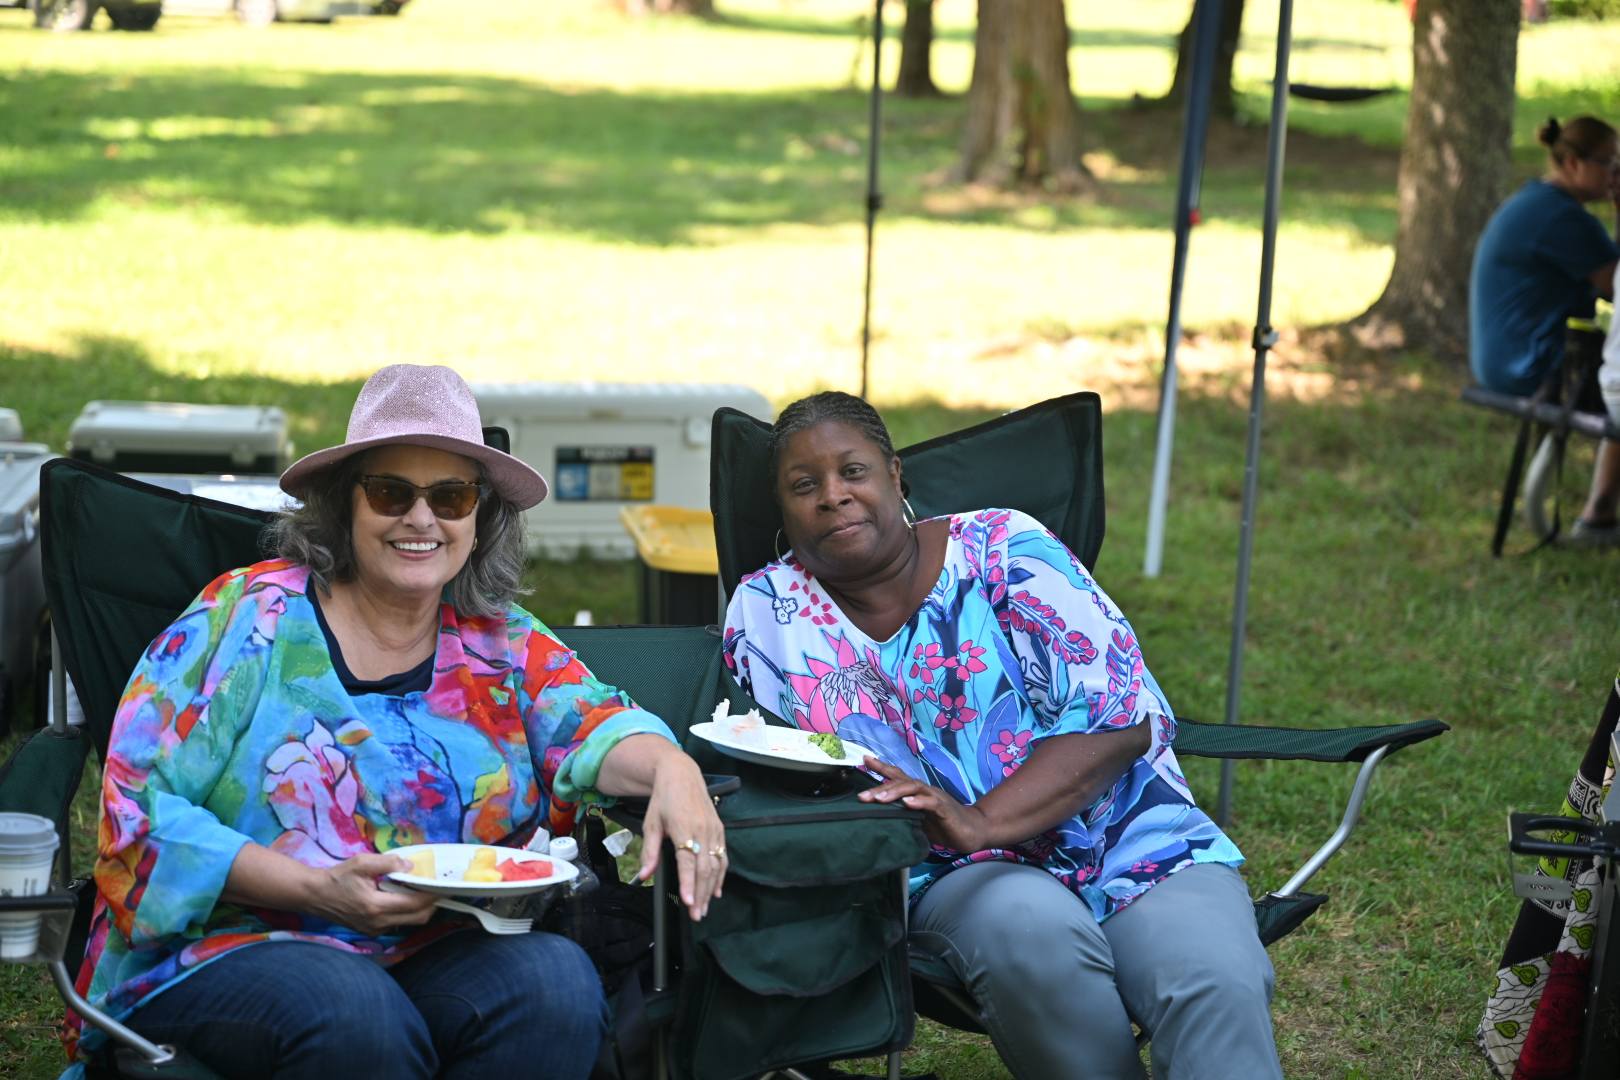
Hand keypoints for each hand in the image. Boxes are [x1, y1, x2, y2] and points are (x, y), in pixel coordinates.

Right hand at [306, 853, 439, 936]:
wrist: (315, 895)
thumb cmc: (338, 877)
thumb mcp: (362, 863)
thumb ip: (388, 863)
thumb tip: (411, 866)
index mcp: (376, 906)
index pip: (414, 903)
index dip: (432, 895)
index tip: (445, 885)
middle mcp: (378, 923)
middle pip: (418, 918)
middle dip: (431, 904)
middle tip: (438, 888)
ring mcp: (374, 930)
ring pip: (409, 922)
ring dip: (420, 908)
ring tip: (423, 890)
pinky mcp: (371, 931)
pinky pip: (397, 922)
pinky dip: (407, 911)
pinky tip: (405, 896)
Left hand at [636, 756, 726, 920]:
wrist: (682, 774)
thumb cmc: (664, 799)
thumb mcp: (651, 823)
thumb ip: (650, 851)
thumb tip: (644, 875)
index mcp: (683, 829)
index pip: (688, 862)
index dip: (689, 883)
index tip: (689, 902)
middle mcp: (702, 831)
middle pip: (705, 869)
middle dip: (701, 894)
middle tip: (696, 915)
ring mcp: (714, 831)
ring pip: (716, 866)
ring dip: (711, 889)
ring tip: (704, 908)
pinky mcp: (720, 830)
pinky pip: (723, 857)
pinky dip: (721, 875)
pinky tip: (716, 890)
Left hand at [857, 757, 989, 852]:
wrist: (973, 830)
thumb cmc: (944, 825)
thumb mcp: (919, 820)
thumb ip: (903, 816)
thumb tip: (879, 819)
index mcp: (917, 792)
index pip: (898, 776)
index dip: (882, 767)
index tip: (865, 759)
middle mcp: (924, 790)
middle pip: (900, 782)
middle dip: (880, 787)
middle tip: (862, 796)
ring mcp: (935, 797)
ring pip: (913, 788)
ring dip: (895, 792)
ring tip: (880, 798)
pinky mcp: (945, 808)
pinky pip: (931, 802)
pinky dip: (919, 802)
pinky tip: (908, 803)